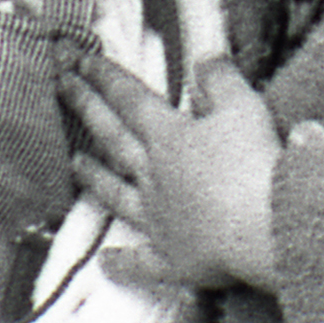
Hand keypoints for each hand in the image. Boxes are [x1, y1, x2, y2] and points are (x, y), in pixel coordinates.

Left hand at [61, 51, 282, 292]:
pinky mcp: (172, 258)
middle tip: (61, 87)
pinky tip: (105, 262)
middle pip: (114, 137)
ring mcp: (158, 218)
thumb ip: (220, 81)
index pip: (131, 99)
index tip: (80, 61)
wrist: (262, 227)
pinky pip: (140, 262)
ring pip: (117, 194)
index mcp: (170, 137)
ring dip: (95, 178)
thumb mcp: (243, 107)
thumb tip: (203, 59)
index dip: (105, 78)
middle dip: (87, 108)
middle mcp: (154, 176)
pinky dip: (122, 263)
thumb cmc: (254, 163)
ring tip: (75, 164)